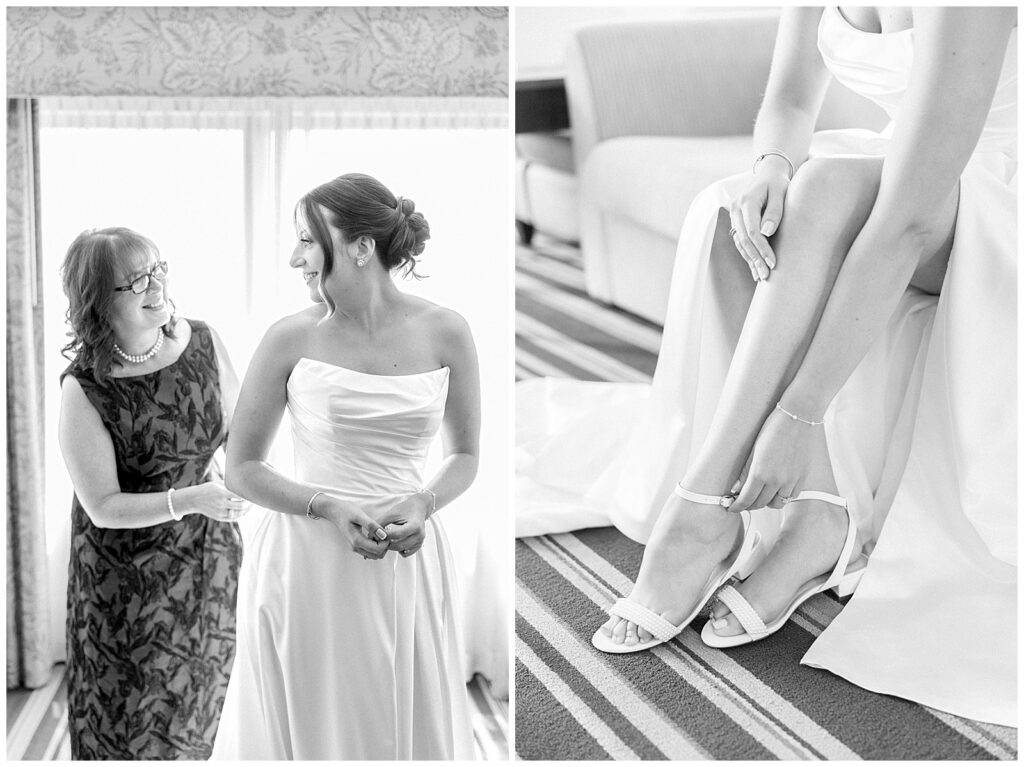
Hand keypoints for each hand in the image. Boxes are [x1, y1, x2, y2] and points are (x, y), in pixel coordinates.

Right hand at [176, 480, 249, 521]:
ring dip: (246, 511)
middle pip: (241, 506)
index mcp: (222, 493)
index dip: (248, 496)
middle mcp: (221, 503)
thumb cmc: (208, 489)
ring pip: (238, 514)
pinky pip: (233, 518)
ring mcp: (219, 512)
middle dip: (249, 504)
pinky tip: (244, 511)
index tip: (254, 493)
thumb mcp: (218, 484)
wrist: (194, 499)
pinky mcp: (218, 517)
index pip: (240, 496)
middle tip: (255, 500)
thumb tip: (244, 479)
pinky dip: (240, 515)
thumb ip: (230, 484)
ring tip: (250, 506)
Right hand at [315, 494, 389, 559]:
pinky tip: (375, 534)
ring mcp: (355, 548)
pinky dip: (376, 546)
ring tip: (380, 532)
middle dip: (385, 545)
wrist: (334, 511)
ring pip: (374, 555)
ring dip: (381, 546)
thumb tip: (384, 535)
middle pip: (377, 555)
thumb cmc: (347, 511)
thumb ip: (372, 526)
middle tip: (385, 532)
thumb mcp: (360, 515)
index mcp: (357, 541)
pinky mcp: (356, 545)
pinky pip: (369, 551)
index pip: (378, 550)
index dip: (386, 542)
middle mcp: (355, 547)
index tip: (386, 530)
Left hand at [379, 492, 430, 557]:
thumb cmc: (404, 509)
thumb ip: (380, 524)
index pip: (396, 535)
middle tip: (380, 538)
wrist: (419, 507)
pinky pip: (406, 554)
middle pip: (398, 545)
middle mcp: (419, 535)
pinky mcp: (419, 545)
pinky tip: (396, 541)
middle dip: (386, 543)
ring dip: (392, 547)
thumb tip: (370, 536)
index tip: (377, 533)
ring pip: (401, 551)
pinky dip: (399, 550)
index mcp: (414, 525)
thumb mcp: (391, 513)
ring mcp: (420, 541)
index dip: (384, 535)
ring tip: (388, 538)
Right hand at [727, 159, 789, 280]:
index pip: (752, 231)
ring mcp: (733, 215)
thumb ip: (775, 211)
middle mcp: (736, 209)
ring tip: (760, 276)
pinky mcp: (736, 221)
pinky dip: (747, 255)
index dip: (762, 248)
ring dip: (750, 260)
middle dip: (755, 259)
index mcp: (746, 201)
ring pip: (740, 243)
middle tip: (766, 275)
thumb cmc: (778, 183)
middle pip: (744, 240)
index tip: (773, 262)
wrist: (768, 174)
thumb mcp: (781, 192)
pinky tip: (754, 268)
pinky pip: (740, 241)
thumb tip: (767, 232)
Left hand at [729, 408, 822, 511]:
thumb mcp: (754, 449)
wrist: (798, 417)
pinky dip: (781, 497)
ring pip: (776, 504)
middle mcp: (777, 480)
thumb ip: (745, 472)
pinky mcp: (802, 478)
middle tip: (743, 501)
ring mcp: (791, 481)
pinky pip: (790, 497)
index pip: (746, 499)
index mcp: (760, 473)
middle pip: (760, 504)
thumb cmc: (773, 428)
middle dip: (749, 505)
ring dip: (766, 502)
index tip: (732, 508)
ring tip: (760, 494)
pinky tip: (775, 489)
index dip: (737, 506)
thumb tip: (735, 489)